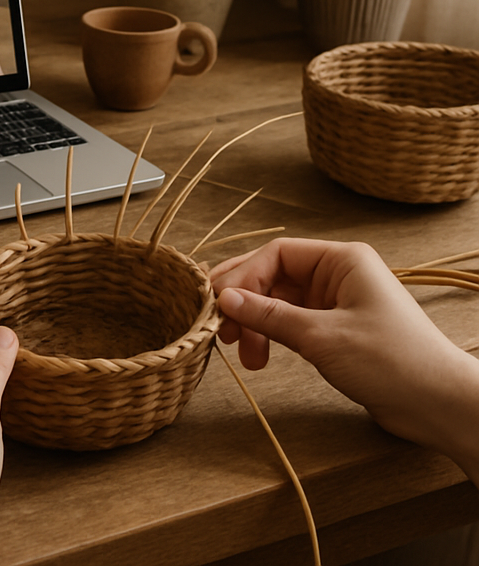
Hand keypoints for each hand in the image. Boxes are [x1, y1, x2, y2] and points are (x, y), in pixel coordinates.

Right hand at [211, 238, 478, 484]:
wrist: (440, 405)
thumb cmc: (391, 361)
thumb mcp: (322, 336)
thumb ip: (269, 315)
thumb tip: (224, 299)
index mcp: (341, 260)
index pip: (276, 255)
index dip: (244, 277)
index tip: (221, 305)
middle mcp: (337, 274)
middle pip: (274, 276)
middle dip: (245, 301)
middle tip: (222, 328)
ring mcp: (336, 302)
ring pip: (279, 302)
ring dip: (257, 324)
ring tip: (245, 355)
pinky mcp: (336, 330)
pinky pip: (292, 323)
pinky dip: (272, 336)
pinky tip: (261, 356)